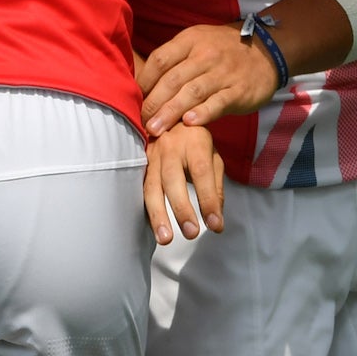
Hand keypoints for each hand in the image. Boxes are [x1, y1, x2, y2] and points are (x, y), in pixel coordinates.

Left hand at [140, 22, 282, 134]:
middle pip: (173, 79)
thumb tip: (142, 84)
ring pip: (192, 92)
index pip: (160, 59)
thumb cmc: (223, 50)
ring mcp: (223, 73)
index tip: (132, 99)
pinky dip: (203, 113)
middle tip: (139, 122)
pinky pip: (219, 102)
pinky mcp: (239, 90)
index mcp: (191, 40)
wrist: (267, 49)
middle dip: (153, 102)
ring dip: (171, 112)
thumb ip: (175, 59)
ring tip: (155, 129)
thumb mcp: (198, 42)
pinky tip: (189, 123)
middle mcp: (206, 55)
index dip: (144, 80)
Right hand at [143, 123, 225, 244]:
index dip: (208, 199)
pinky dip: (145, 210)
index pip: (202, 172)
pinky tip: (151, 228)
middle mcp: (170, 148)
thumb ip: (216, 186)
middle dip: (182, 208)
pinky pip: (140, 189)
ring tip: (165, 238)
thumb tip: (217, 220)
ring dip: (158, 215)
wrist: (166, 117)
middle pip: (173, 179)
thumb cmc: (194, 142)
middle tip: (192, 233)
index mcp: (194, 143)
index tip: (215, 224)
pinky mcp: (140, 166)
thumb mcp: (212, 156)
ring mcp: (151, 157)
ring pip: (152, 187)